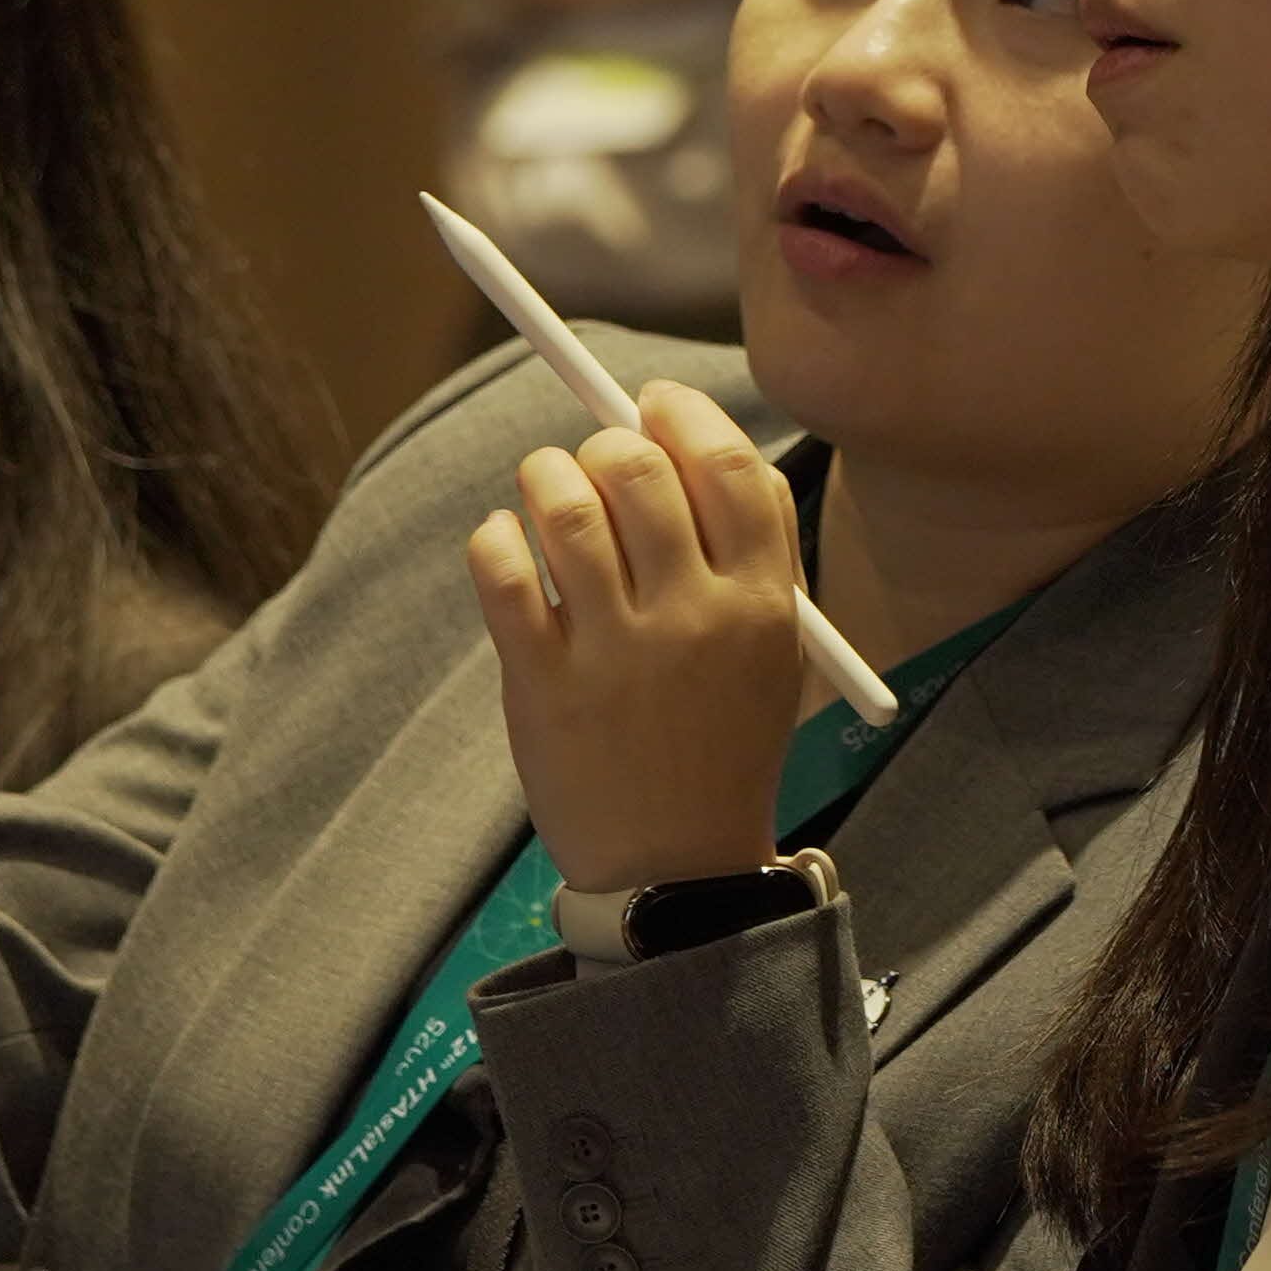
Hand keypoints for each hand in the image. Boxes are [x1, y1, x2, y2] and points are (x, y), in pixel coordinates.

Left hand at [474, 386, 809, 894]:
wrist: (676, 866)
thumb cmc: (721, 738)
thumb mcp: (774, 646)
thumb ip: (752, 542)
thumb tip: (682, 427)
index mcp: (761, 603)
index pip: (725, 465)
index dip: (681, 414)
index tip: (651, 404)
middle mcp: (693, 619)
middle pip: (637, 470)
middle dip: (604, 442)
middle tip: (593, 460)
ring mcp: (615, 652)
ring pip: (563, 506)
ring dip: (544, 476)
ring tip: (545, 492)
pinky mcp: (543, 683)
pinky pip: (502, 568)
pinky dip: (496, 538)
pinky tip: (508, 549)